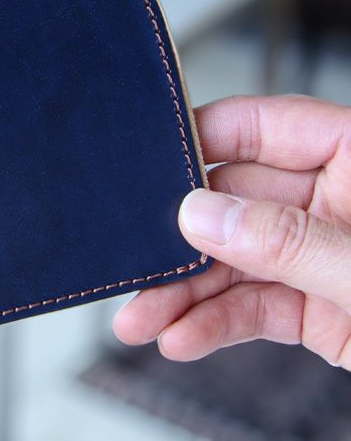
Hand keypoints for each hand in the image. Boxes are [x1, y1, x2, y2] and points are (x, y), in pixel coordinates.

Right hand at [114, 95, 350, 369]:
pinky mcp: (313, 306)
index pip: (262, 127)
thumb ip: (290, 240)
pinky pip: (253, 306)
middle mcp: (329, 201)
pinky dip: (214, 324)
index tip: (150, 161)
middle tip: (135, 259)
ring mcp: (317, 254)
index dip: (201, 138)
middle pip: (232, 204)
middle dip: (179, 242)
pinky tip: (181, 337)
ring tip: (142, 320)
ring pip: (233, 261)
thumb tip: (204, 217)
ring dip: (183, 293)